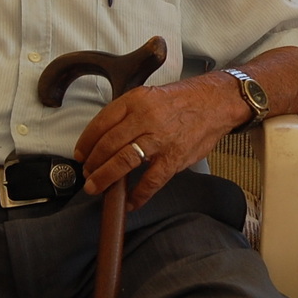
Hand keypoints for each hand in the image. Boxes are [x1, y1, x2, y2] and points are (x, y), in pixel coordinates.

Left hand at [72, 76, 235, 210]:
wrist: (216, 103)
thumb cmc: (184, 100)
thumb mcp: (150, 95)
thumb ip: (128, 113)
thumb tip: (106, 137)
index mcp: (136, 100)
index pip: (101, 122)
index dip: (86, 142)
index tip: (81, 154)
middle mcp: (145, 117)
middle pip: (108, 144)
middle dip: (92, 163)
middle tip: (87, 174)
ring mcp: (160, 138)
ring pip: (123, 161)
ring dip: (105, 178)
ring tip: (96, 188)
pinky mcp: (174, 157)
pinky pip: (150, 181)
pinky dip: (138, 195)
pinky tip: (130, 202)